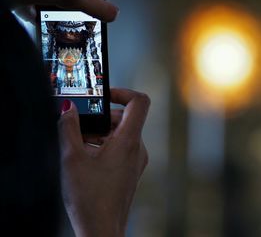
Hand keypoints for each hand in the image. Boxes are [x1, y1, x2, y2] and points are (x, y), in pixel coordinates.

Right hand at [59, 88, 149, 236]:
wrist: (102, 229)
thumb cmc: (90, 198)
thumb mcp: (72, 158)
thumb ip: (68, 128)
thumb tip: (68, 109)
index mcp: (128, 141)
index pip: (139, 102)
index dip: (123, 92)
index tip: (104, 94)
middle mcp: (137, 149)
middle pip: (125, 118)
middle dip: (102, 118)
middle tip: (81, 126)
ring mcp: (136, 160)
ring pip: (121, 133)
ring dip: (101, 133)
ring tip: (80, 145)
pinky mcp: (131, 170)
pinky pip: (121, 148)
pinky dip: (105, 145)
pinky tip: (87, 157)